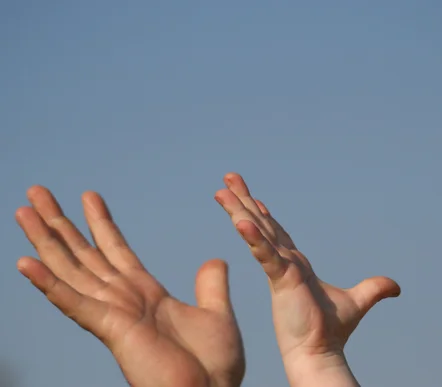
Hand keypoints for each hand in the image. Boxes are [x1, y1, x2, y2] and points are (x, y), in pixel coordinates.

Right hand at [15, 186, 244, 386]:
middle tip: (37, 193)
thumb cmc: (213, 365)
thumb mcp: (216, 313)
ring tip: (24, 210)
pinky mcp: (111, 331)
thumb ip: (211, 286)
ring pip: (70, 269)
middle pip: (83, 253)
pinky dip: (49, 284)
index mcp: (146, 294)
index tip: (88, 196)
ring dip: (45, 241)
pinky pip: (73, 303)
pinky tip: (25, 262)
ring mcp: (113, 314)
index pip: (116, 250)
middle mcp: (124, 300)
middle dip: (60, 224)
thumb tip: (214, 260)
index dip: (100, 223)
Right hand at [215, 173, 400, 386]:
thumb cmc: (331, 331)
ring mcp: (280, 269)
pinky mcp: (281, 279)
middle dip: (243, 201)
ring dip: (239, 211)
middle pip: (261, 224)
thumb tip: (396, 287)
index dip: (264, 214)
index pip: (277, 232)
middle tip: (229, 178)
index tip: (253, 197)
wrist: (321, 352)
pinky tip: (241, 221)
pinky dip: (254, 237)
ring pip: (256, 232)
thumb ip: (374, 289)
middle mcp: (283, 262)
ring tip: (221, 191)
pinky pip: (265, 254)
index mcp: (295, 265)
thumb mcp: (358, 302)